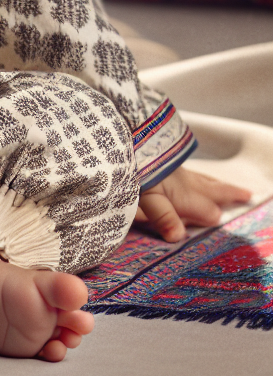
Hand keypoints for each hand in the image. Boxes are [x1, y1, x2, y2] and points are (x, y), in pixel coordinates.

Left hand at [136, 167, 251, 242]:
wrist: (128, 138)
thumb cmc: (138, 170)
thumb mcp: (148, 197)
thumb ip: (164, 217)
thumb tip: (178, 237)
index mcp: (186, 194)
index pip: (210, 212)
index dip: (211, 219)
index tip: (214, 223)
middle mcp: (188, 182)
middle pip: (215, 190)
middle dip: (230, 194)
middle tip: (246, 195)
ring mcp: (179, 169)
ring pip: (205, 178)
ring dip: (219, 184)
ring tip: (229, 187)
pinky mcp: (168, 159)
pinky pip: (193, 171)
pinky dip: (203, 176)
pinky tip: (196, 175)